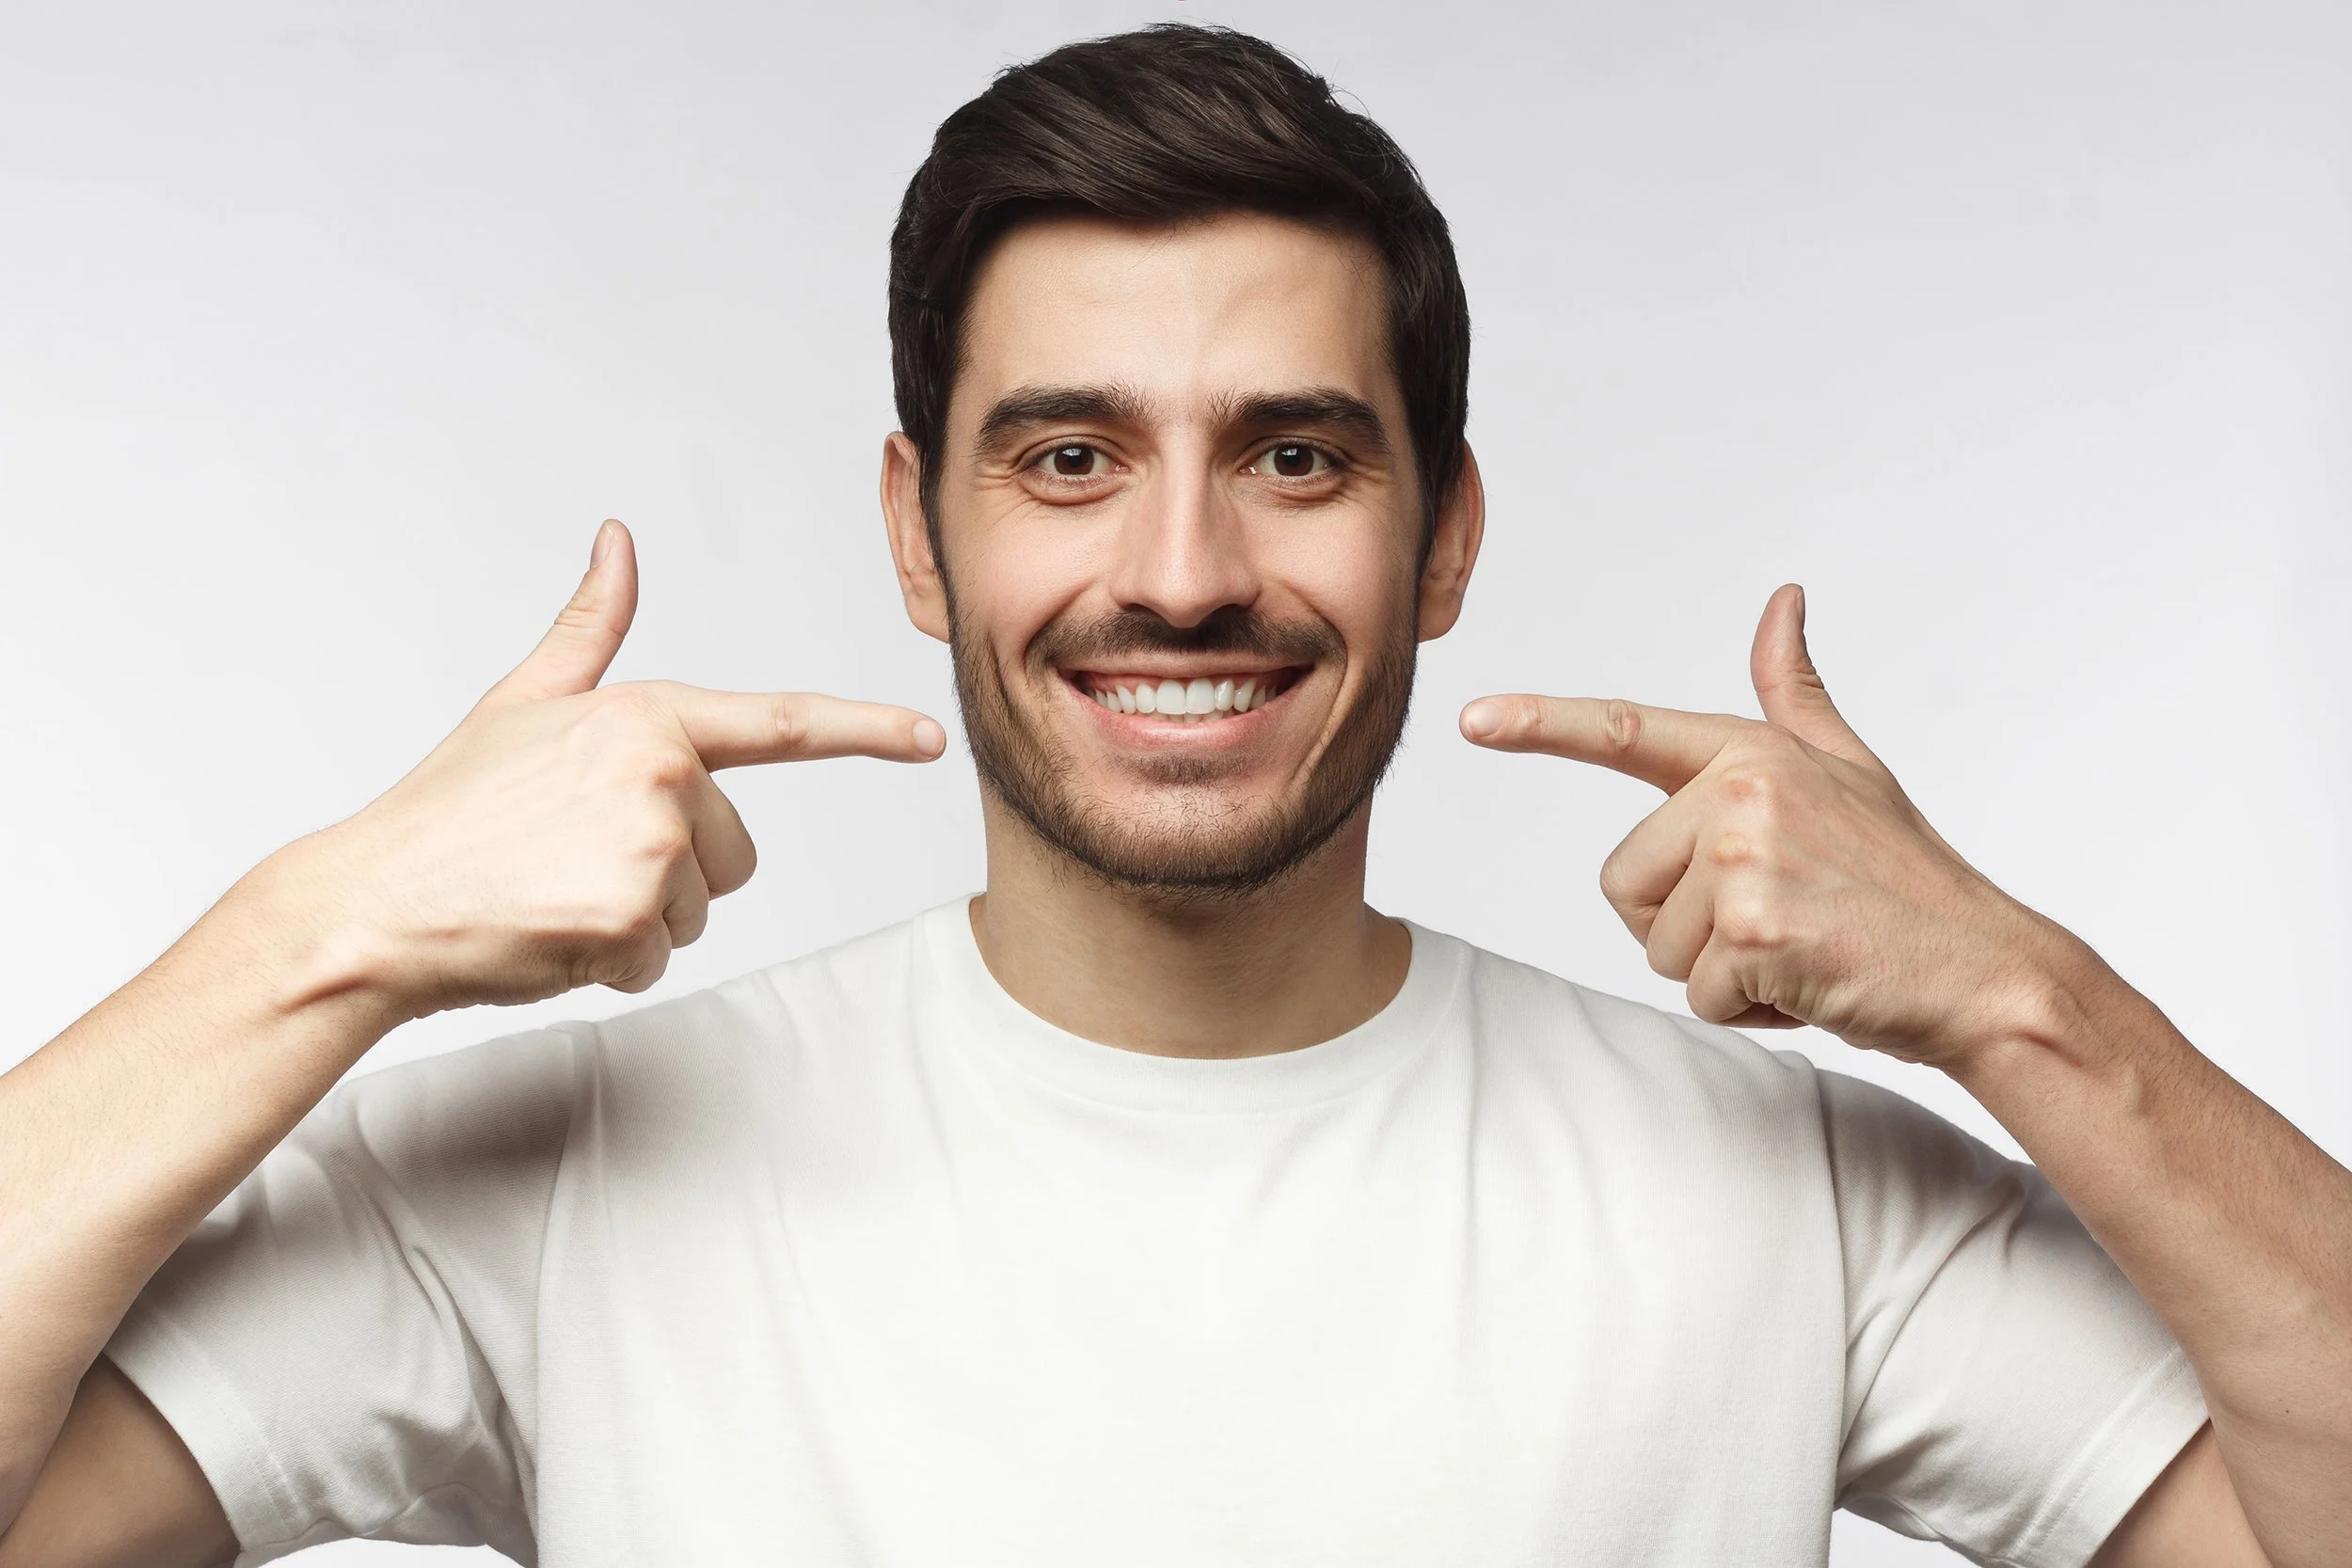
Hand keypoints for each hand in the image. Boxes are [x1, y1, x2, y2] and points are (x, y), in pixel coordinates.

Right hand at [287, 520, 945, 1018]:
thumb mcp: (523, 702)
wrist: (374, 903)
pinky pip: (658, 961)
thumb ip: (590, 629)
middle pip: (734, 854)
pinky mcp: (632, 922)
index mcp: (649, 719)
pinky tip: (548, 933)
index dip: (866, 731)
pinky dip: (608, 963)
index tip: (928, 739)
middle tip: (575, 861)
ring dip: (638, 920)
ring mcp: (651, 851)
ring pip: (699, 911)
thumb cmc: (450, 810)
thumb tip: (618, 542)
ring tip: (556, 893)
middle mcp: (663, 776)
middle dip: (670, 871)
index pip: (782, 724)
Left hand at [1460, 585, 2065, 1068]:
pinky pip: (1695, 993)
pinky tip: (1812, 983)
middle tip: (1780, 922)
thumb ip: (1793, 694)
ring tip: (1802, 950)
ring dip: (1719, 973)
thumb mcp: (1851, 769)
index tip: (1475, 719)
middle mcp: (1742, 793)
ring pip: (1656, 945)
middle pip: (1626, 884)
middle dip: (1687, 927)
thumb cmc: (1909, 880)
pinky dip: (1747, 1009)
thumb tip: (1782, 600)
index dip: (1542, 725)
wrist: (1987, 973)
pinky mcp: (1754, 928)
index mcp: (1752, 754)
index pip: (1627, 731)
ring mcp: (1747, 858)